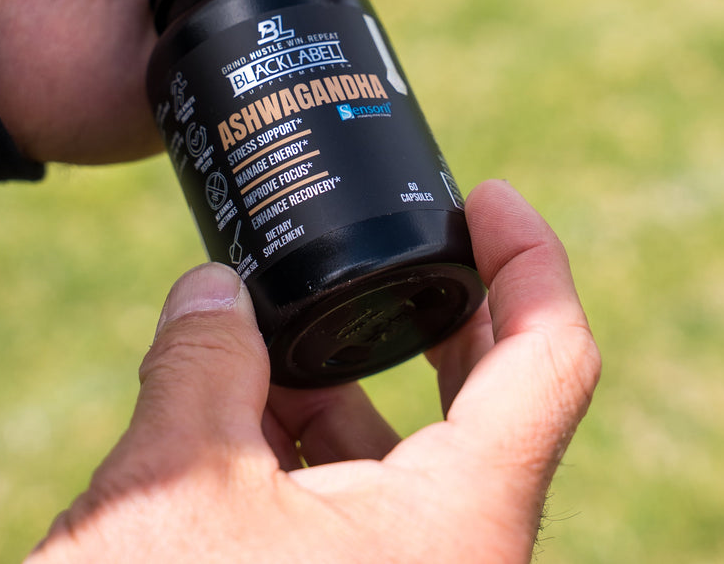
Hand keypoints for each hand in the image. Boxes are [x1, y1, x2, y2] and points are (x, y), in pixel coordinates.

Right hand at [26, 181, 600, 563]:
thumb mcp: (172, 488)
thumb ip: (202, 364)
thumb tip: (212, 287)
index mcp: (463, 525)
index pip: (552, 361)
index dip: (533, 260)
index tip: (486, 197)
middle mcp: (461, 561)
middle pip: (490, 403)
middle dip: (434, 310)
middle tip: (396, 235)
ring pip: (413, 460)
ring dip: (348, 383)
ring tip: (268, 327)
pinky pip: (365, 512)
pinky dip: (315, 451)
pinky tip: (243, 412)